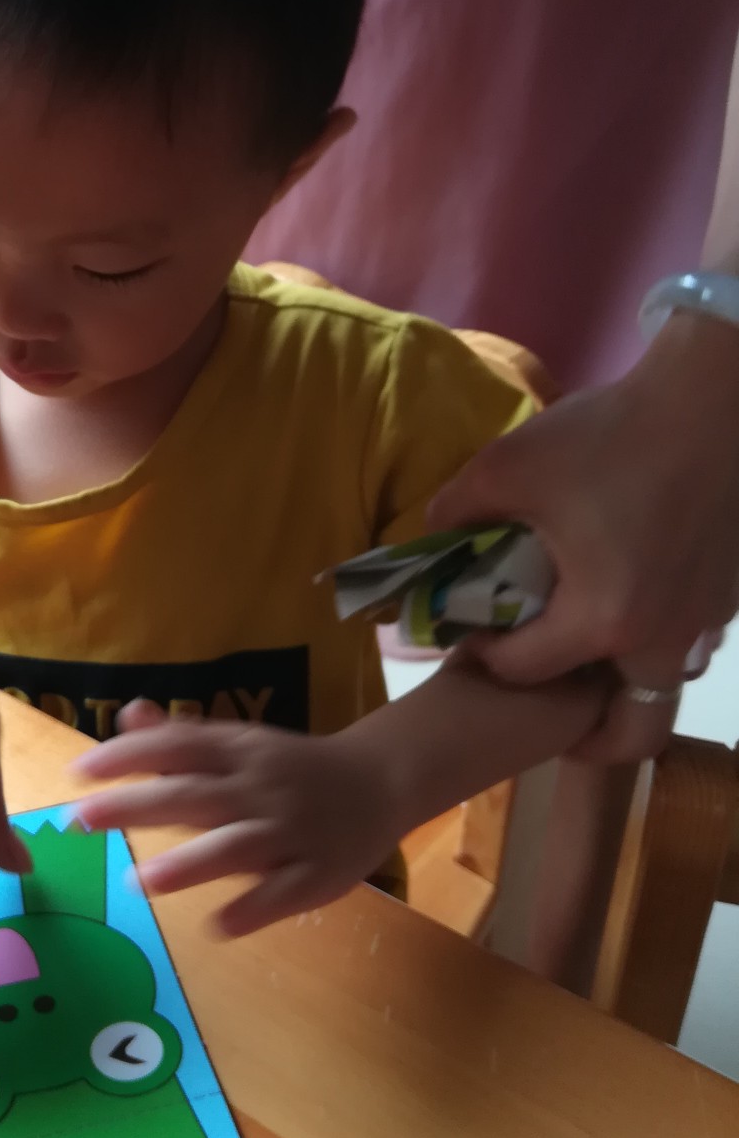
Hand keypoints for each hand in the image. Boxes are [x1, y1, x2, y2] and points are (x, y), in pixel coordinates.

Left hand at [70, 701, 403, 937]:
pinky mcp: (318, 874)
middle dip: (136, 806)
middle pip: (194, 795)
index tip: (79, 774)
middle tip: (81, 820)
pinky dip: (253, 909)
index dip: (128, 756)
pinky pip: (284, 894)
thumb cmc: (291, 767)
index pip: (178, 746)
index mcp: (239, 750)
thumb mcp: (241, 742)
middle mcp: (260, 787)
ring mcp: (291, 832)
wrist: (380, 781)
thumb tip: (127, 715)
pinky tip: (217, 926)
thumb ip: (181, 736)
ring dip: (187, 864)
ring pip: (236, 847)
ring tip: (138, 882)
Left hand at [428, 314, 738, 695]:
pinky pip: (689, 644)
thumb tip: (429, 537)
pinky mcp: (731, 595)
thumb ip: (455, 511)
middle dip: (583, 737)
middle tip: (546, 705)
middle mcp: (665, 639)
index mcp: (603, 620)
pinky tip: (628, 595)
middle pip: (629, 732)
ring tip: (584, 646)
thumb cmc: (610, 434)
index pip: (525, 672)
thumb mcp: (508, 466)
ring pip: (665, 686)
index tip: (470, 627)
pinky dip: (656, 642)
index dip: (484, 653)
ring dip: (622, 686)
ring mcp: (708, 621)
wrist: (714, 400)